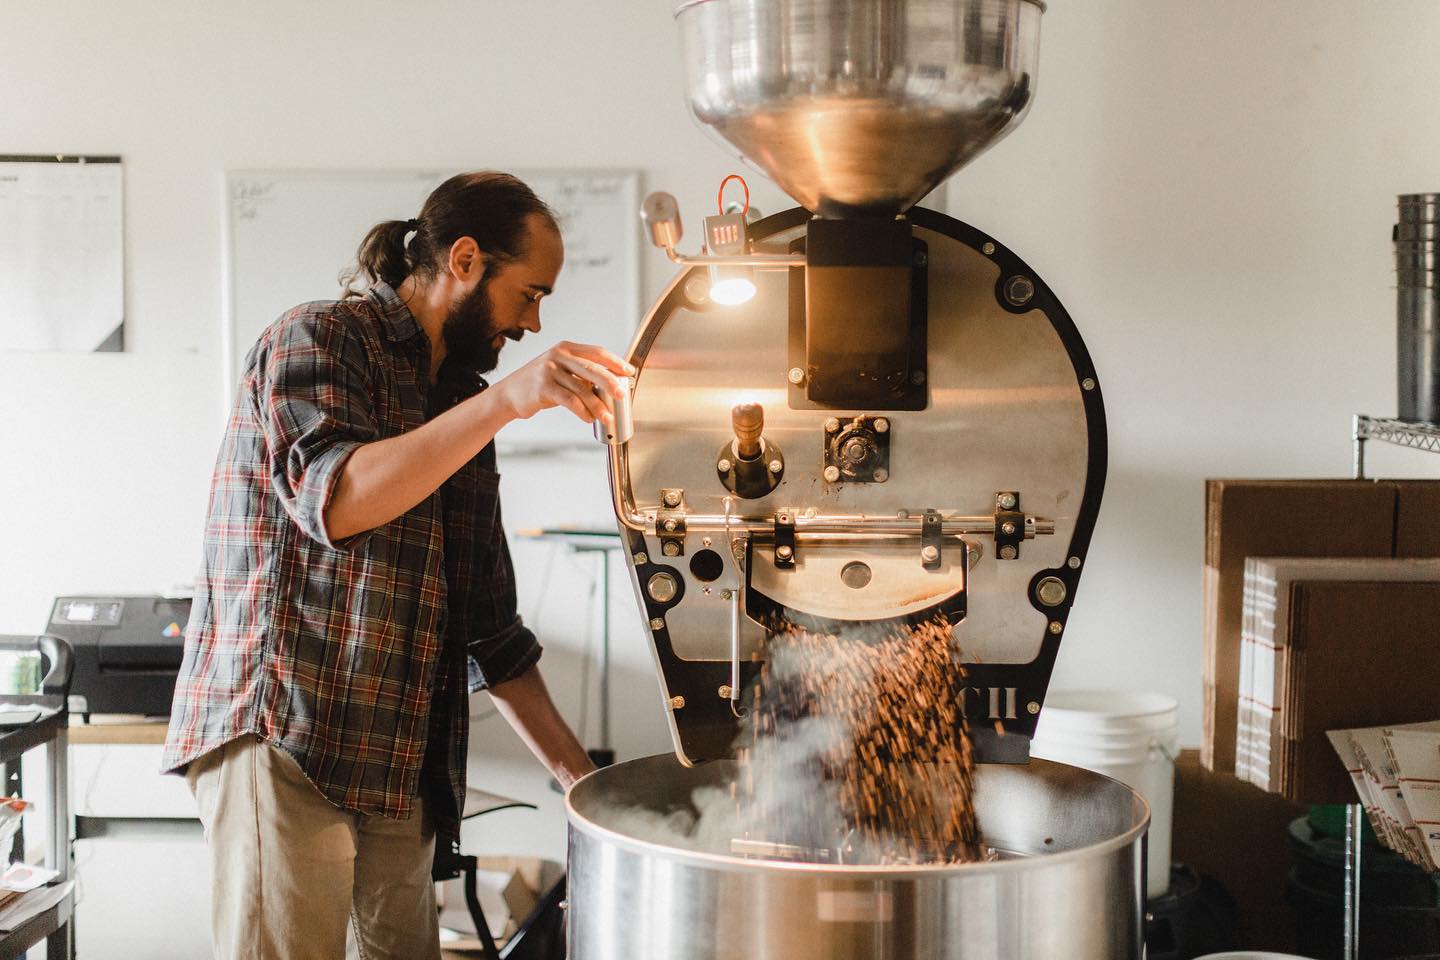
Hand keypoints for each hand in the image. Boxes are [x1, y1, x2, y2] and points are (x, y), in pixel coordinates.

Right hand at [492, 341, 632, 426]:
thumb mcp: (561, 372)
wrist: (509, 394)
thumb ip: (581, 375)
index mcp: (566, 348)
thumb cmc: (539, 384)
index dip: (615, 362)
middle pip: (592, 368)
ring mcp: (549, 370)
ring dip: (597, 405)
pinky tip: (588, 419)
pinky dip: (582, 412)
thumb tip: (610, 385)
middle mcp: (558, 356)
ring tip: (606, 417)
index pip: (596, 352)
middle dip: (610, 382)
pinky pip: (570, 401)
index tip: (628, 372)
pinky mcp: (543, 387)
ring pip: (582, 389)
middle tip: (622, 395)